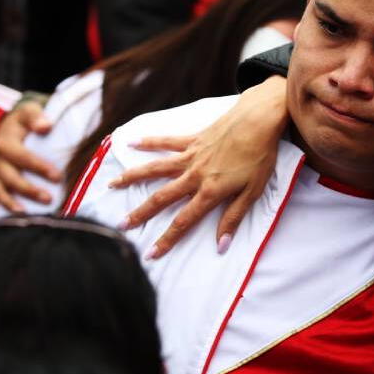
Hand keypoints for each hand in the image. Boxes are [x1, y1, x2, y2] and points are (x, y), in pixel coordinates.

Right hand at [0, 100, 60, 215]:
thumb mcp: (30, 112)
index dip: (38, 166)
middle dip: (28, 189)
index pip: (22, 157)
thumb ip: (37, 117)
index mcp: (4, 143)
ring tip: (26, 214)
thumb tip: (46, 126)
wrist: (10, 126)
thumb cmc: (25, 120)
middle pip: (10, 177)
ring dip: (11, 204)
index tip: (57, 176)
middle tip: (49, 199)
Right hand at [110, 76, 288, 257]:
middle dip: (141, 213)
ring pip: (156, 168)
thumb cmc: (260, 156)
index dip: (167, 240)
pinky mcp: (192, 139)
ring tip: (113, 184)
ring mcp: (191, 155)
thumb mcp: (252, 192)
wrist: (259, 120)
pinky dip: (148, 142)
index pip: (184, 222)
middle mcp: (194, 175)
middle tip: (120, 225)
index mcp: (209, 191)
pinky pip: (166, 141)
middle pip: (162, 197)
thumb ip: (233, 218)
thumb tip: (220, 245)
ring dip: (133, 177)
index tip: (150, 254)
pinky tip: (131, 142)